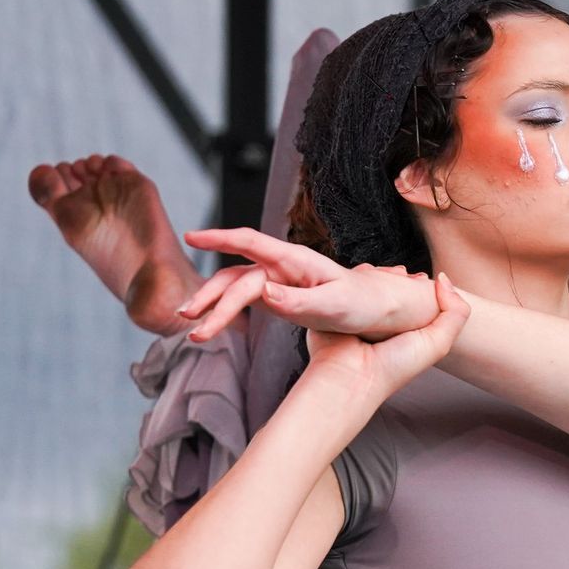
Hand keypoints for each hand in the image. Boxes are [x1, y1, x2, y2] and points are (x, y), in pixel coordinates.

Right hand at [177, 227, 441, 342]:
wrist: (381, 311)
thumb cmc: (363, 304)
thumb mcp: (335, 305)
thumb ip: (299, 300)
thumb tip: (264, 294)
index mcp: (296, 261)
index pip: (252, 242)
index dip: (220, 237)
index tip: (192, 236)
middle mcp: (282, 268)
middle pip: (236, 275)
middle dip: (210, 294)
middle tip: (188, 316)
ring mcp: (278, 283)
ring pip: (236, 289)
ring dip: (214, 307)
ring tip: (194, 331)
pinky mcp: (278, 299)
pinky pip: (244, 302)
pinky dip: (225, 312)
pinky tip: (208, 326)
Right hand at [300, 273, 470, 404]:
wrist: (350, 376)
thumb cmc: (394, 366)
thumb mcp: (438, 342)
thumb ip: (455, 312)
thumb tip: (443, 279)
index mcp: (406, 329)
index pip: (418, 296)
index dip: (422, 284)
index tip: (423, 279)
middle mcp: (384, 321)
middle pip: (395, 286)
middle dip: (398, 274)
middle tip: (401, 273)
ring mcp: (360, 313)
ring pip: (372, 280)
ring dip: (376, 272)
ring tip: (382, 273)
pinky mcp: (337, 306)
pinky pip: (348, 282)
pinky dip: (354, 276)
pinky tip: (361, 275)